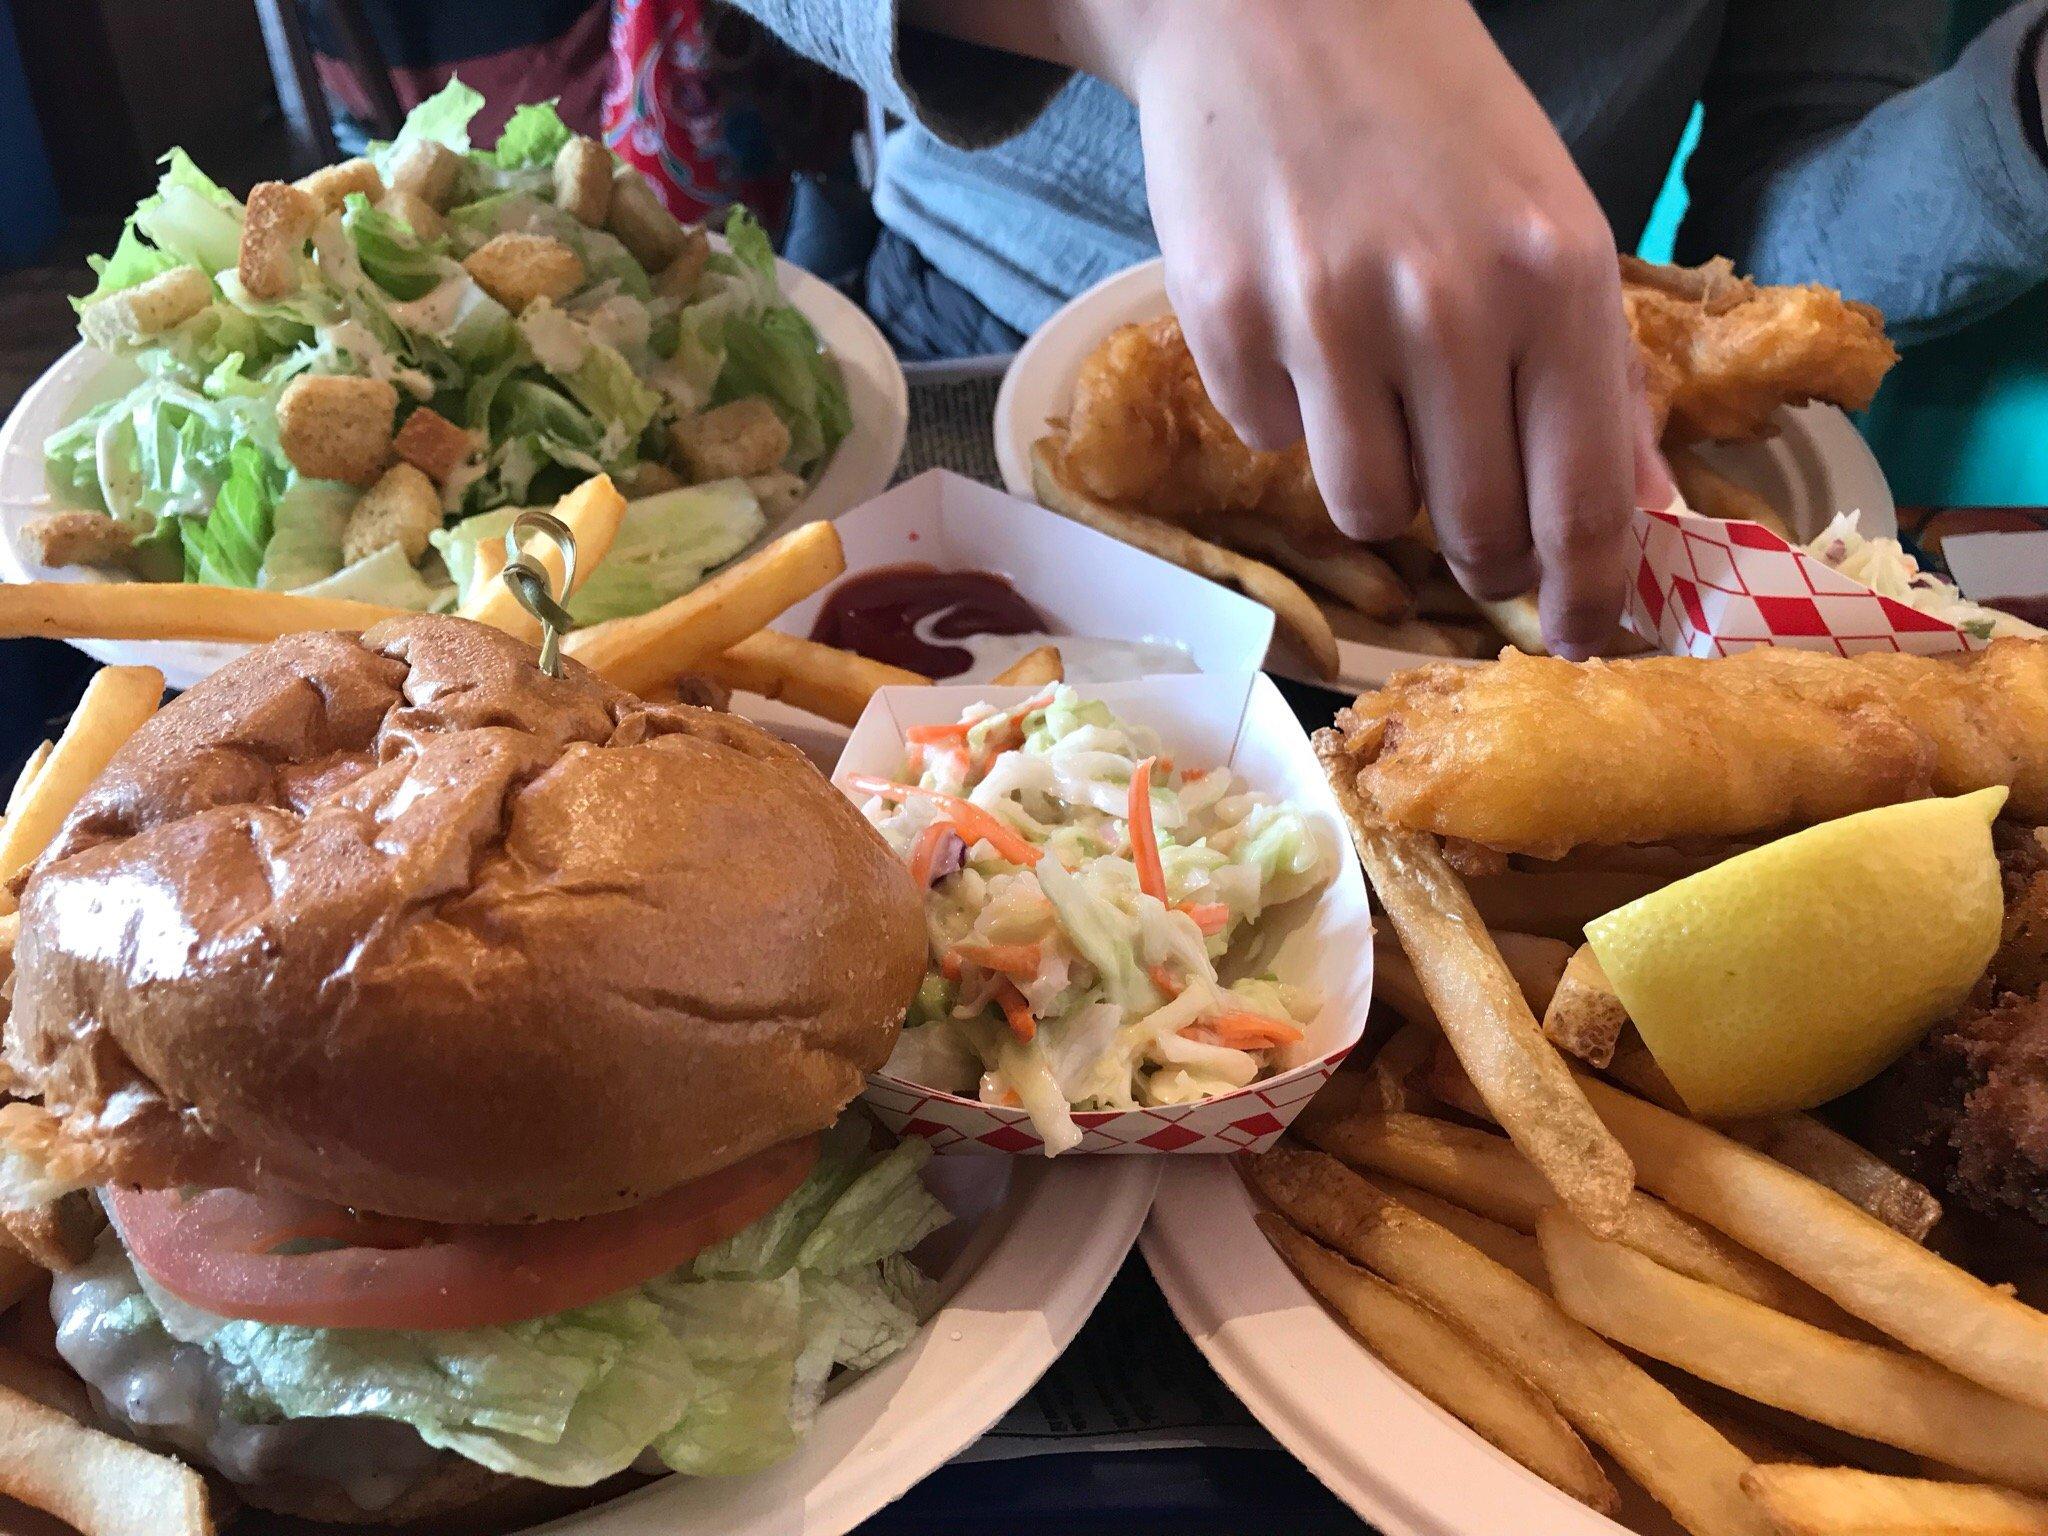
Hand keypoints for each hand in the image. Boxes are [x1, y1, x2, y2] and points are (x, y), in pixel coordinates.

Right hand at [1094, 0, 1668, 654]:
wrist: (1278, 3)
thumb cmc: (1435, 116)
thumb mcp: (1553, 220)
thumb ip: (1596, 374)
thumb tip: (1636, 518)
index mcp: (1556, 276)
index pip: (1585, 497)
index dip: (1588, 594)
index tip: (1579, 638)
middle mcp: (1447, 305)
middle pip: (1471, 525)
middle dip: (1478, 546)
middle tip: (1470, 519)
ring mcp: (1326, 316)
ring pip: (1364, 507)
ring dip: (1379, 478)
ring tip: (1377, 391)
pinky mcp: (1224, 320)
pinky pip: (1273, 440)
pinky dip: (1291, 408)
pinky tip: (1299, 322)